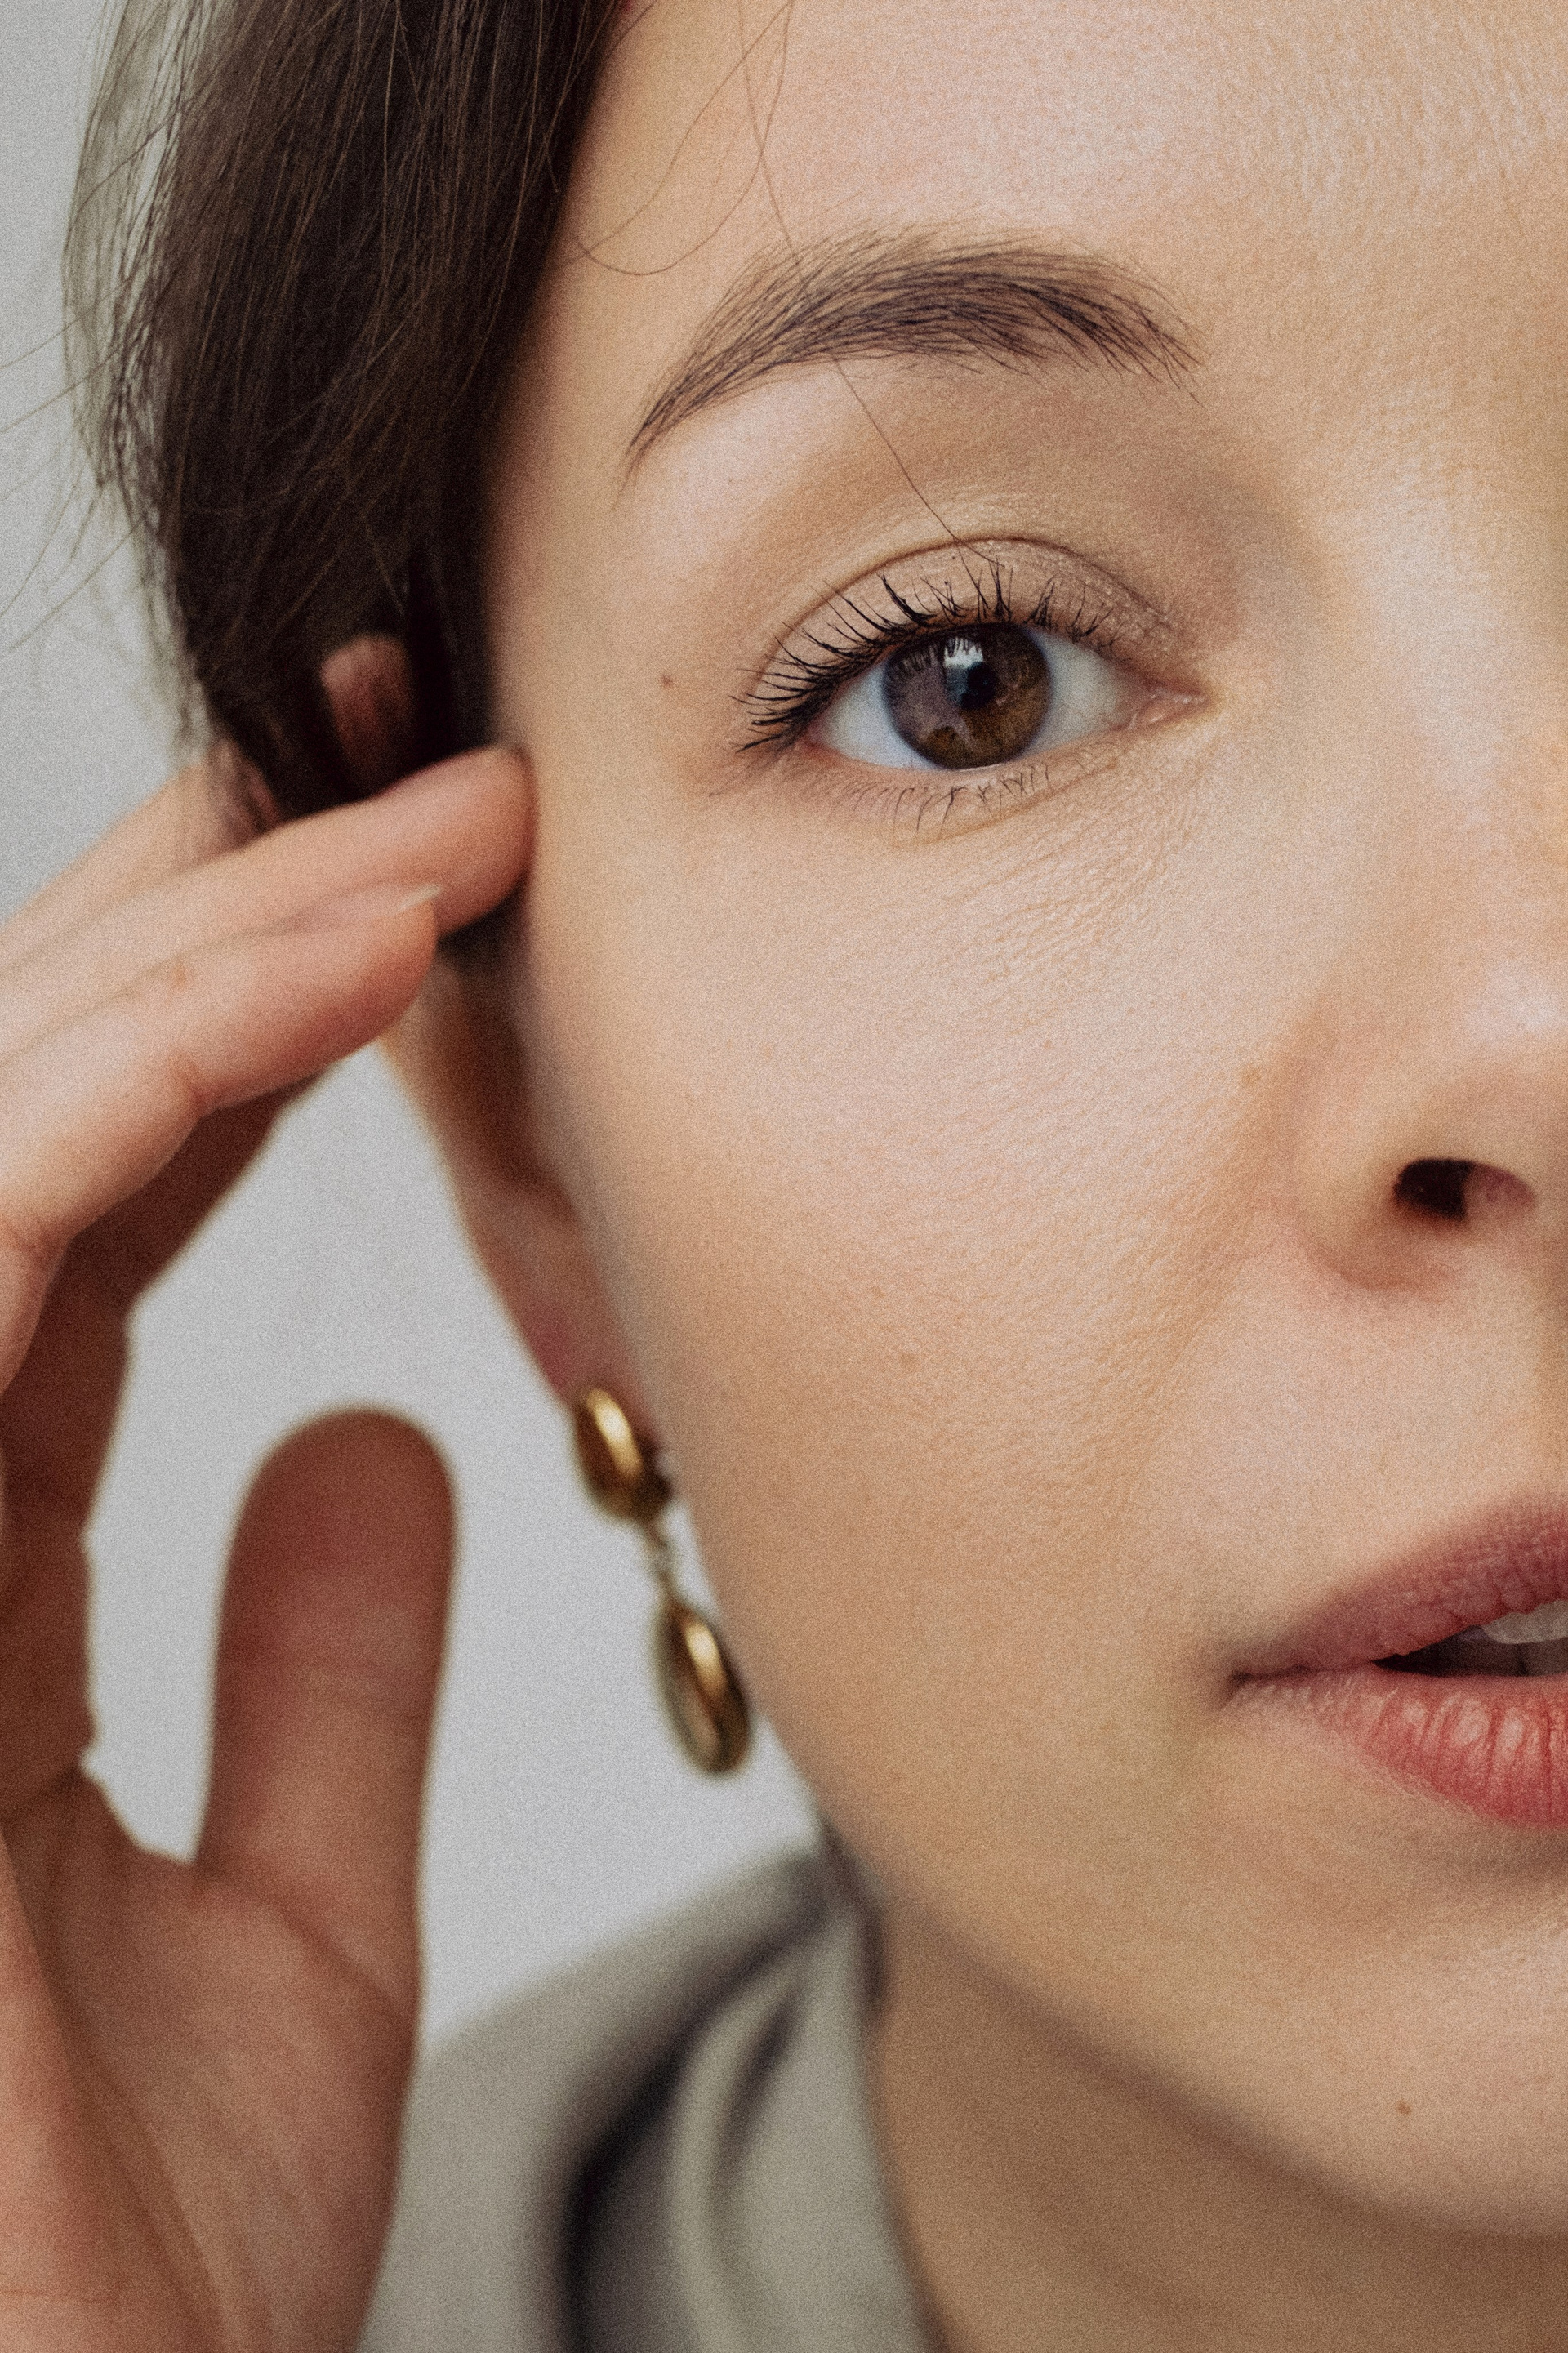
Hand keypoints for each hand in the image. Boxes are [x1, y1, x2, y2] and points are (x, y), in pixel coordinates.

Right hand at [0, 685, 528, 2349]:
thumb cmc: (114, 2289)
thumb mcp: (275, 1940)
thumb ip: (315, 1677)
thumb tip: (380, 1438)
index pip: (78, 1222)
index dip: (234, 1037)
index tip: (418, 915)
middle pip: (17, 1120)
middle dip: (214, 917)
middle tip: (427, 771)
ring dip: (207, 951)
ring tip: (429, 825)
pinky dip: (135, 1089)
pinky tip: (325, 975)